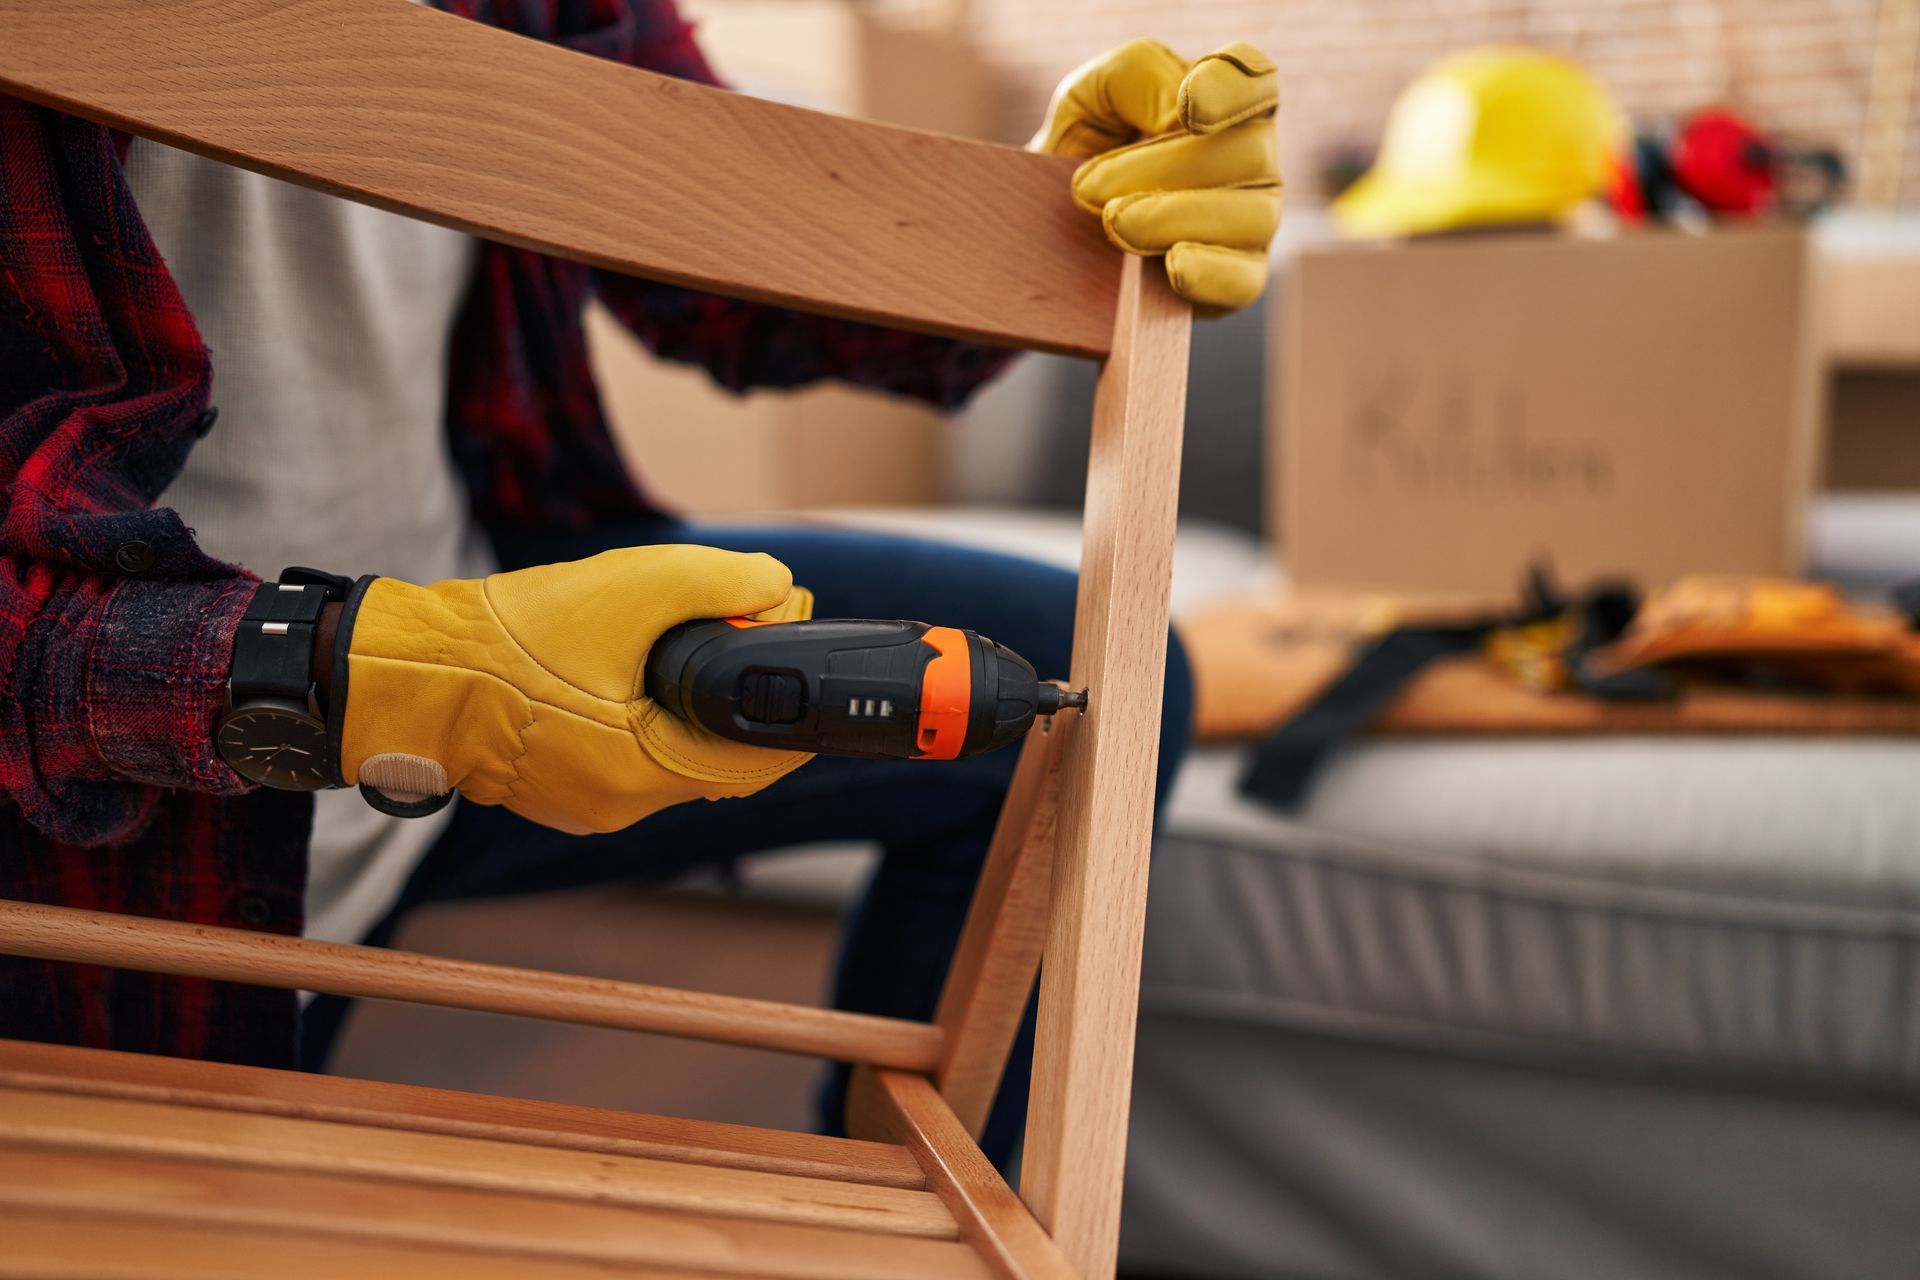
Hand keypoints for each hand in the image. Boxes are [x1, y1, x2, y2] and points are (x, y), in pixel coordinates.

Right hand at [340, 546, 813, 833]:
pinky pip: (626, 754)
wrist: (407, 672)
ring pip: (670, 752)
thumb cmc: (504, 642)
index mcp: (643, 773)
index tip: (788, 639)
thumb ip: (719, 582)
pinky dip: (644, 713)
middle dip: (733, 689)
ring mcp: (587, 802)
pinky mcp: (560, 787)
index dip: (783, 698)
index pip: (758, 758)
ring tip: (680, 636)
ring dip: (687, 700)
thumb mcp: (631, 588)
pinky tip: (633, 667)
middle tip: (739, 621)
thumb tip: (777, 587)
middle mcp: (620, 804)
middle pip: (716, 753)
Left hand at [1033, 39, 1280, 312]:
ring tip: (1114, 224)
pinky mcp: (1239, 279)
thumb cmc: (1082, 155)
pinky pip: (1246, 280)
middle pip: (1246, 151)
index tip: (1186, 110)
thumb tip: (1174, 117)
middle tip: (1087, 189)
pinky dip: (1211, 272)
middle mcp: (1252, 157)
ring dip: (1172, 218)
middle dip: (1161, 169)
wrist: (1056, 232)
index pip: (1254, 79)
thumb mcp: (1087, 98)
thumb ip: (1133, 77)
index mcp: (1222, 100)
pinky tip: (1173, 265)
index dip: (1230, 90)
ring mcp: (1254, 220)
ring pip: (1252, 215)